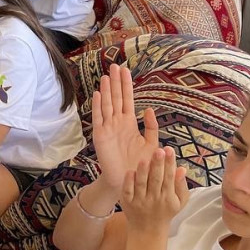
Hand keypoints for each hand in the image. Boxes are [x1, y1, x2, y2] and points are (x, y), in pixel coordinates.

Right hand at [93, 64, 161, 193]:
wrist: (129, 183)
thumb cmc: (141, 166)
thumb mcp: (151, 145)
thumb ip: (151, 128)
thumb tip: (150, 110)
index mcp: (129, 124)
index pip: (128, 100)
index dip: (126, 85)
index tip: (125, 70)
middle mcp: (117, 123)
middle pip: (117, 98)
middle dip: (116, 82)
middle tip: (114, 65)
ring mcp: (108, 128)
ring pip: (107, 105)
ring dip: (107, 90)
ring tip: (107, 76)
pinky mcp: (100, 137)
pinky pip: (99, 118)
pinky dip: (98, 106)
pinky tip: (99, 94)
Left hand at [120, 146, 188, 234]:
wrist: (148, 231)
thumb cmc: (165, 212)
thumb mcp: (179, 202)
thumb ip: (181, 185)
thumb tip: (182, 168)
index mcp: (168, 197)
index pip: (169, 178)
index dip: (170, 164)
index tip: (169, 150)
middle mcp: (154, 199)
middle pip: (156, 180)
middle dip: (158, 165)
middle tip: (159, 150)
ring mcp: (140, 201)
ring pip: (141, 184)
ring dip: (143, 172)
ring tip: (145, 159)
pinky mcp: (128, 202)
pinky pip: (128, 191)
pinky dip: (128, 182)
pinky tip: (130, 171)